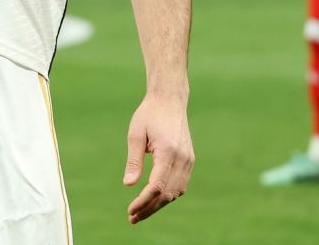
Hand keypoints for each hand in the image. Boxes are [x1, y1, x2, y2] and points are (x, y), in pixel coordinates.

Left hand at [122, 92, 193, 224]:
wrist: (170, 100)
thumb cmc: (149, 115)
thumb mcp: (135, 134)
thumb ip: (134, 161)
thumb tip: (128, 185)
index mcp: (168, 151)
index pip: (157, 186)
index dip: (143, 202)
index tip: (130, 210)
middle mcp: (182, 159)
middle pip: (167, 194)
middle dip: (150, 209)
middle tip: (132, 218)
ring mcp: (188, 160)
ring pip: (176, 192)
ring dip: (159, 204)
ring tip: (141, 212)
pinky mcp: (189, 160)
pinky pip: (181, 185)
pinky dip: (168, 195)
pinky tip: (155, 199)